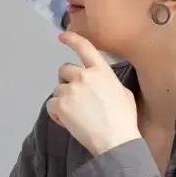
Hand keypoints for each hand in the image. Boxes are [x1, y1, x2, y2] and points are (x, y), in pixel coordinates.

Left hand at [46, 32, 140, 155]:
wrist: (116, 140)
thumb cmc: (124, 119)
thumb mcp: (123, 93)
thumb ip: (108, 82)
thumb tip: (100, 83)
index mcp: (101, 71)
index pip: (84, 47)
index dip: (72, 39)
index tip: (62, 36)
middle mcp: (84, 75)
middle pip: (64, 69)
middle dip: (66, 80)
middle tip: (75, 97)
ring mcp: (70, 89)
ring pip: (58, 89)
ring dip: (63, 99)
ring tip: (77, 115)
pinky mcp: (60, 104)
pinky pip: (51, 105)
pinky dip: (57, 113)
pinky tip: (69, 122)